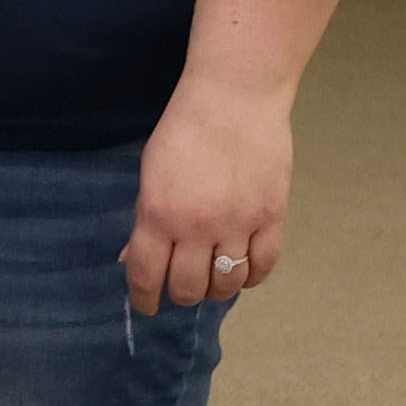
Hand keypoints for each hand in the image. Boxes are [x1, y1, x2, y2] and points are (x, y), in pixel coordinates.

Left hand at [127, 78, 289, 313]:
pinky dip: (252, 277)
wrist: (234, 100)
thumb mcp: (150, 174)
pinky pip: (264, 265)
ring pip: (227, 284)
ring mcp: (238, 224)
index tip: (145, 306)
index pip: (146, 274)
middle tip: (181, 288)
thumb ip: (144, 219)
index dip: (144, 298)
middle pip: (188, 287)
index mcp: (157, 214)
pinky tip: (243, 273)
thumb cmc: (183, 131)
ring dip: (216, 290)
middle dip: (181, 294)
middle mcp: (196, 227)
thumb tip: (134, 259)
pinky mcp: (272, 217)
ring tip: (212, 282)